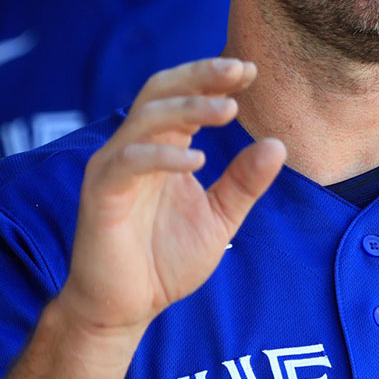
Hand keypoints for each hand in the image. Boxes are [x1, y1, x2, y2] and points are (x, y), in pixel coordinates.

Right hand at [54, 57, 285, 338]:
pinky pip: (128, 162)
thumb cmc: (165, 261)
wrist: (126, 308)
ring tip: (229, 110)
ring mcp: (114, 167)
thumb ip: (244, 182)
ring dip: (188, 108)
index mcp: (163, 148)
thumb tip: (278, 144)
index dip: (213, 79)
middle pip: (160, 91)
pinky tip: (197, 161)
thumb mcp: (218, 219)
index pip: (185, 96)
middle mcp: (135, 148)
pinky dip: (162, 156)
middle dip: (200, 76)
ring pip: (146, 118)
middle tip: (238, 70)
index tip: (251, 70)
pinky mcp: (101, 194)